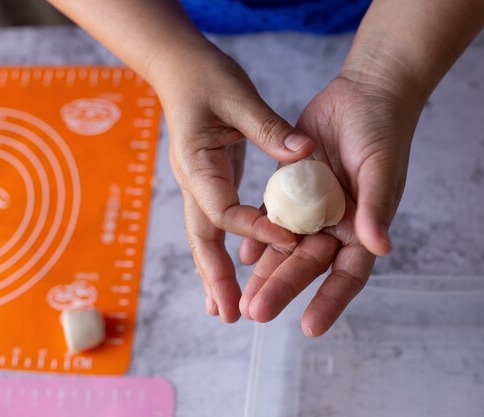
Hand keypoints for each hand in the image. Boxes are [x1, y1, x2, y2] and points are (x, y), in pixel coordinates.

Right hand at [153, 45, 314, 322]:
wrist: (178, 67)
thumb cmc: (204, 76)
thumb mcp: (237, 95)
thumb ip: (267, 127)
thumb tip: (305, 154)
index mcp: (196, 162)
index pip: (223, 207)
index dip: (254, 227)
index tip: (288, 241)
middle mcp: (193, 180)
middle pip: (202, 237)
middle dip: (214, 276)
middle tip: (228, 314)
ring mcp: (198, 183)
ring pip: (204, 237)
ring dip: (213, 273)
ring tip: (223, 311)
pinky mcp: (210, 180)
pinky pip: (217, 222)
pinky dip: (222, 250)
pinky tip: (234, 270)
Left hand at [238, 75, 421, 335]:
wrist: (364, 94)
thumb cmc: (381, 133)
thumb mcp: (379, 170)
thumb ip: (375, 209)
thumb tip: (378, 247)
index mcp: (363, 228)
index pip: (347, 274)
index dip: (331, 301)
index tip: (309, 327)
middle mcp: (336, 225)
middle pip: (308, 265)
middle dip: (283, 288)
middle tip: (256, 313)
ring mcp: (312, 209)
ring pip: (285, 248)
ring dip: (265, 272)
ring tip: (243, 298)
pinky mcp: (293, 189)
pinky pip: (272, 218)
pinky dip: (258, 237)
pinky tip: (241, 255)